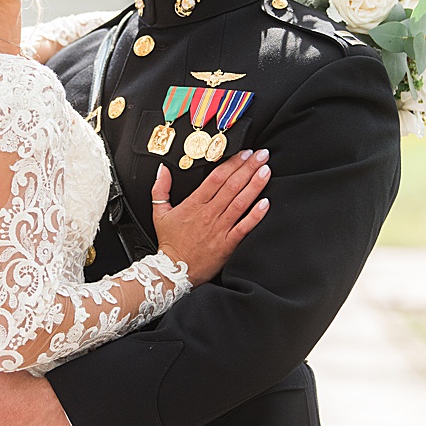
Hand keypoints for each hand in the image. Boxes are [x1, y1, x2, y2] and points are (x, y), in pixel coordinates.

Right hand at [151, 149, 270, 281]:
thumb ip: (160, 189)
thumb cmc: (170, 243)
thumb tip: (162, 169)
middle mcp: (208, 214)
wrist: (173, 272)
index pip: (216, 178)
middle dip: (249, 168)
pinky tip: (266, 203)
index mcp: (194, 204)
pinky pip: (244, 227)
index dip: (232, 163)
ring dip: (255, 185)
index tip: (244, 153)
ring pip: (240, 202)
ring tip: (266, 170)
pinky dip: (256, 215)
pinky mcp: (227, 244)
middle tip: (262, 155)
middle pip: (232, 185)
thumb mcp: (159, 213)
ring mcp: (219, 228)